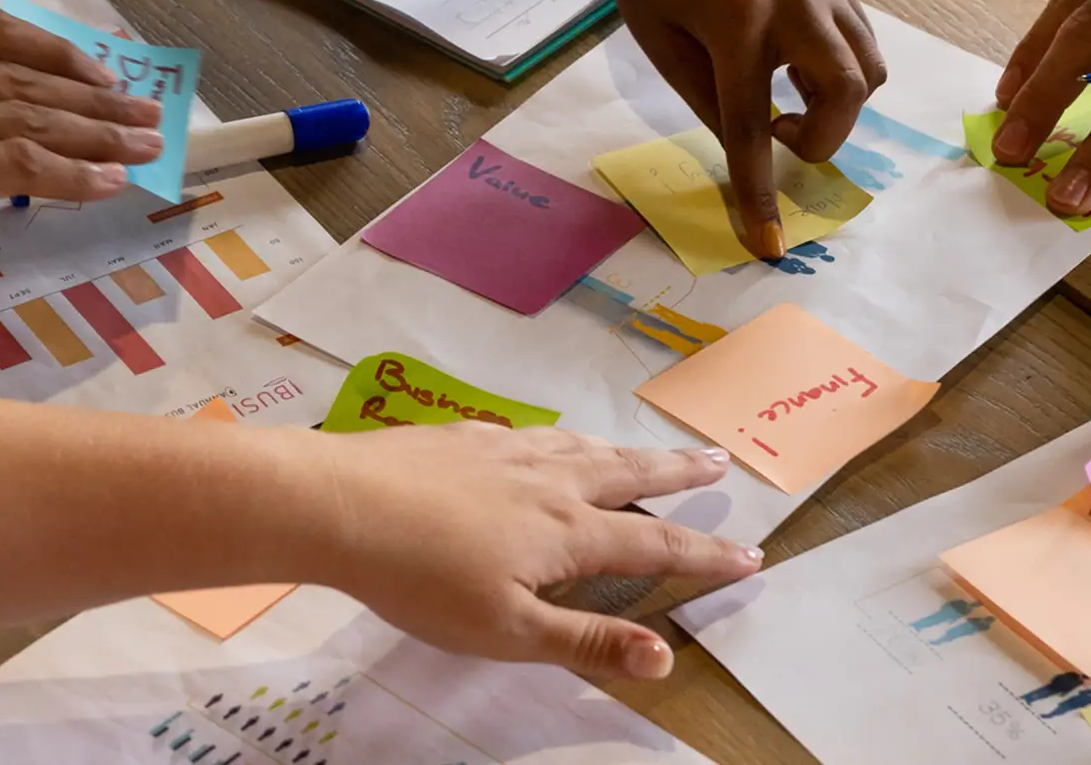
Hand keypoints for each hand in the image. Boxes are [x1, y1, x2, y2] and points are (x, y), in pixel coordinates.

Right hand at [0, 9, 162, 336]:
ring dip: (97, 135)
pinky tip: (107, 182)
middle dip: (91, 96)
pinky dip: (73, 173)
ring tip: (142, 147)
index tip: (100, 77)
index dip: (55, 53)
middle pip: (15, 74)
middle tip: (144, 114)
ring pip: (26, 117)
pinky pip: (19, 164)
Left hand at [287, 424, 761, 679]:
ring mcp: (505, 450)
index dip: (706, 553)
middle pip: (629, 474)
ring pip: (582, 446)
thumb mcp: (509, 632)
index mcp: (568, 532)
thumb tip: (665, 657)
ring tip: (647, 452)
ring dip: (626, 451)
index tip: (750, 553)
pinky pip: (532, 434)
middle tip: (718, 462)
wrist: (339, 504)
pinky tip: (547, 440)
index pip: (655, 545)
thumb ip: (586, 642)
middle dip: (678, 473)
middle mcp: (548, 480)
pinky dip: (562, 438)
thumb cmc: (421, 578)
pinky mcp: (462, 437)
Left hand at [602, 0, 882, 258]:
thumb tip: (746, 156)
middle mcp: (794, 1)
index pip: (753, 126)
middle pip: (846, 94)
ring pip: (868, 70)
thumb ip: (707, 100)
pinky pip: (861, 43)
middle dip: (823, 141)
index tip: (766, 241)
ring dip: (837, 109)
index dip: (758, 191)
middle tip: (781, 139)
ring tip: (785, 104)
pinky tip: (794, 73)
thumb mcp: (658, 41)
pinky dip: (840, 75)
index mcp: (736, 18)